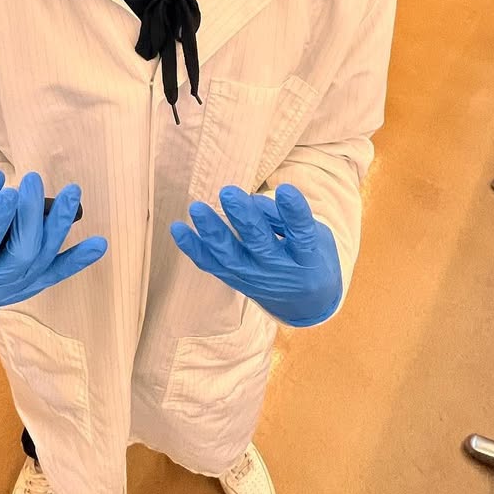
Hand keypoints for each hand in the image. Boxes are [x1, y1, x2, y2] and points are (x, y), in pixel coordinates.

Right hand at [0, 170, 106, 308]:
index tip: (8, 193)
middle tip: (33, 181)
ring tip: (71, 193)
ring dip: (58, 224)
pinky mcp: (34, 286)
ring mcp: (17, 287)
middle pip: (20, 252)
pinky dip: (79, 259)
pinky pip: (58, 273)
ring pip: (42, 258)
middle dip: (30, 216)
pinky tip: (99, 244)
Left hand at [170, 183, 341, 327]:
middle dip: (244, 218)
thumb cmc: (312, 257)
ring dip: (212, 232)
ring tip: (197, 208)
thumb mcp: (315, 237)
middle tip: (229, 192)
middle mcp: (281, 271)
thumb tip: (252, 202)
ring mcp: (256, 280)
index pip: (302, 233)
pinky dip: (193, 248)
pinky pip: (212, 266)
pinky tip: (177, 228)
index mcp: (308, 257)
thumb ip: (287, 219)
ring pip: (230, 258)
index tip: (285, 189)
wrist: (306, 305)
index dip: (294, 212)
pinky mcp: (237, 282)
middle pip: (261, 245)